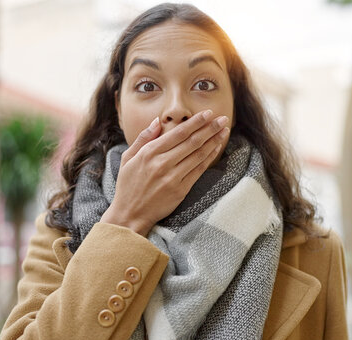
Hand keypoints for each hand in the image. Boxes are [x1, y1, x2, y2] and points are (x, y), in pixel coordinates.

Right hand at [100, 110, 229, 235]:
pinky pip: (198, 170)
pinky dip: (209, 158)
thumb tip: (157, 121)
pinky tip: (216, 148)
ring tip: (224, 131)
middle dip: (210, 128)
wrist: (130, 214)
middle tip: (222, 119)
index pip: (178, 133)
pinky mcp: (180, 190)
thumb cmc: (127, 185)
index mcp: (149, 153)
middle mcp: (162, 163)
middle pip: (191, 142)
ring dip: (213, 141)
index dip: (195, 122)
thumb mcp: (127, 158)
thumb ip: (143, 138)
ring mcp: (172, 177)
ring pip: (198, 155)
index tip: (207, 113)